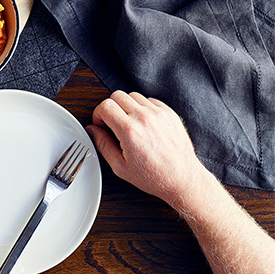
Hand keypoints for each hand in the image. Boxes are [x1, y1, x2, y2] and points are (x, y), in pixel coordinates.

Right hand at [86, 90, 207, 210]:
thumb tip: (92, 130)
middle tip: (113, 123)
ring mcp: (158, 113)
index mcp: (130, 131)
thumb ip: (102, 145)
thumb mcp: (120, 167)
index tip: (102, 123)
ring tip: (130, 124)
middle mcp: (144, 118)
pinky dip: (142, 108)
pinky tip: (144, 123)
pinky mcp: (169, 112)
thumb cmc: (154, 176)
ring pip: (132, 95)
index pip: (105, 106)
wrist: (182, 178)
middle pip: (116, 95)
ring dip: (127, 107)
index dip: (98, 114)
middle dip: (110, 108)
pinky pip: (149, 100)